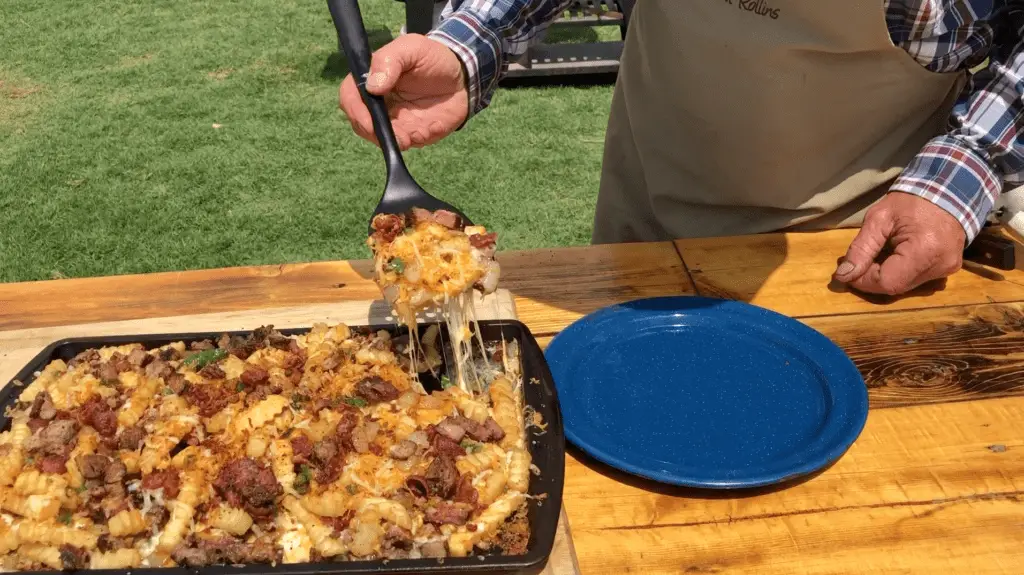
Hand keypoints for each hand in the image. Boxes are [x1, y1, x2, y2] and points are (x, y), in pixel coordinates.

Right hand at [339, 34, 468, 149]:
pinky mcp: (412, 133)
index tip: (369, 122)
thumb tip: (372, 87)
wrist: (463, 75)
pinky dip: (418, 139)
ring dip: (398, 140)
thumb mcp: (411, 48)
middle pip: (362, 124)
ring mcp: (395, 120)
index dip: (355, 111)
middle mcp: (378, 103)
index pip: (350, 98)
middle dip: (376, 133)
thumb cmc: (432, 57)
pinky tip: (432, 127)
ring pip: (383, 139)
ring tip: (418, 132)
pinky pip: (409, 143)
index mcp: (371, 80)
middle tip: (399, 134)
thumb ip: (389, 61)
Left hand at [833, 191, 966, 294]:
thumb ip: (861, 248)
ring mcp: (948, 270)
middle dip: (872, 278)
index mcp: (925, 251)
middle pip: (896, 287)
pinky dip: (900, 272)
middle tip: (861, 260)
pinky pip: (917, 280)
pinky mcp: (949, 270)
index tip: (848, 271)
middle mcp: (941, 266)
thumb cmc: (911, 201)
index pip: (887, 282)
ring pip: (905, 286)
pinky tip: (896, 256)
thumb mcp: (878, 219)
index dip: (863, 280)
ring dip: (886, 275)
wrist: (947, 191)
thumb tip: (843, 276)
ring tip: (881, 253)